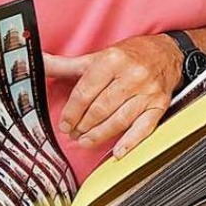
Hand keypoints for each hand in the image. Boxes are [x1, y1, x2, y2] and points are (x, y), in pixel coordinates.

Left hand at [46, 35, 183, 158]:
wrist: (168, 52)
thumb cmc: (131, 55)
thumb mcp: (98, 56)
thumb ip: (67, 64)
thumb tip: (37, 61)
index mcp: (112, 60)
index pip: (85, 92)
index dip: (71, 112)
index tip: (64, 123)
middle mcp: (131, 75)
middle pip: (100, 108)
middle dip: (83, 125)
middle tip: (74, 134)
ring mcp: (147, 91)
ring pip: (119, 120)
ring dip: (99, 135)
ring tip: (86, 141)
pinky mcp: (159, 104)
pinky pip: (144, 127)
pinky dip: (130, 142)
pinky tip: (118, 152)